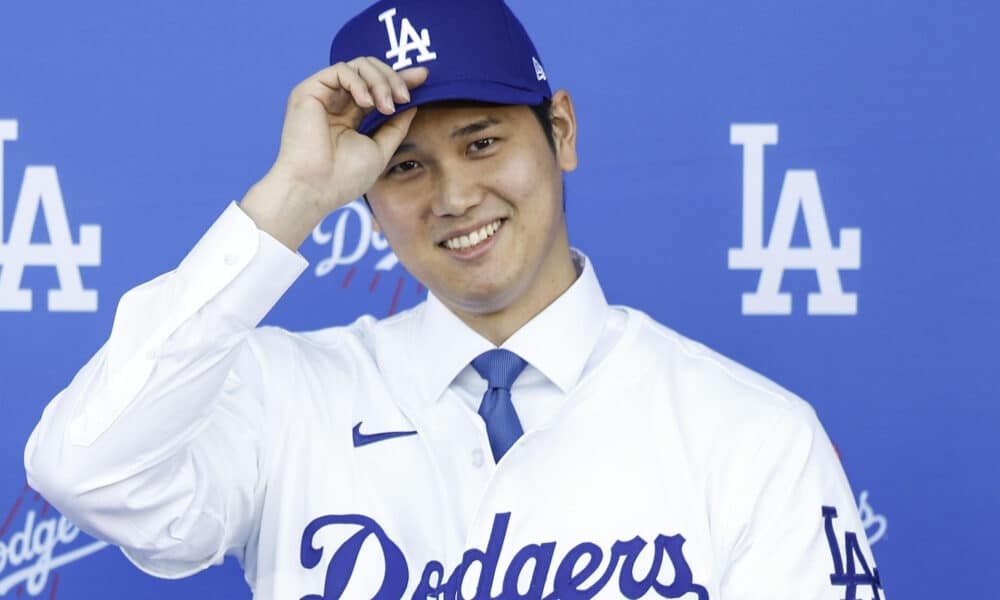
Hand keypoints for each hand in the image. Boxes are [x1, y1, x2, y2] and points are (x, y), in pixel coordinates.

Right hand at [241, 57, 427, 249]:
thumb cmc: (344, 178)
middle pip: (371, 70)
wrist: (315, 189)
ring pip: (359, 65)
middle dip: (394, 78)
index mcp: (350, 117)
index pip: (377, 88)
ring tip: (387, 106)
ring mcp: (323, 95)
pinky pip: (341, 70)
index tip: (424, 77)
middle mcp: (336, 103)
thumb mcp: (381, 149)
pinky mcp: (308, 90)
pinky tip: (367, 103)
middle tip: (405, 98)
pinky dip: (360, 82)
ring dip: (380, 81)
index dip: (401, 78)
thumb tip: (413, 103)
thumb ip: (396, 126)